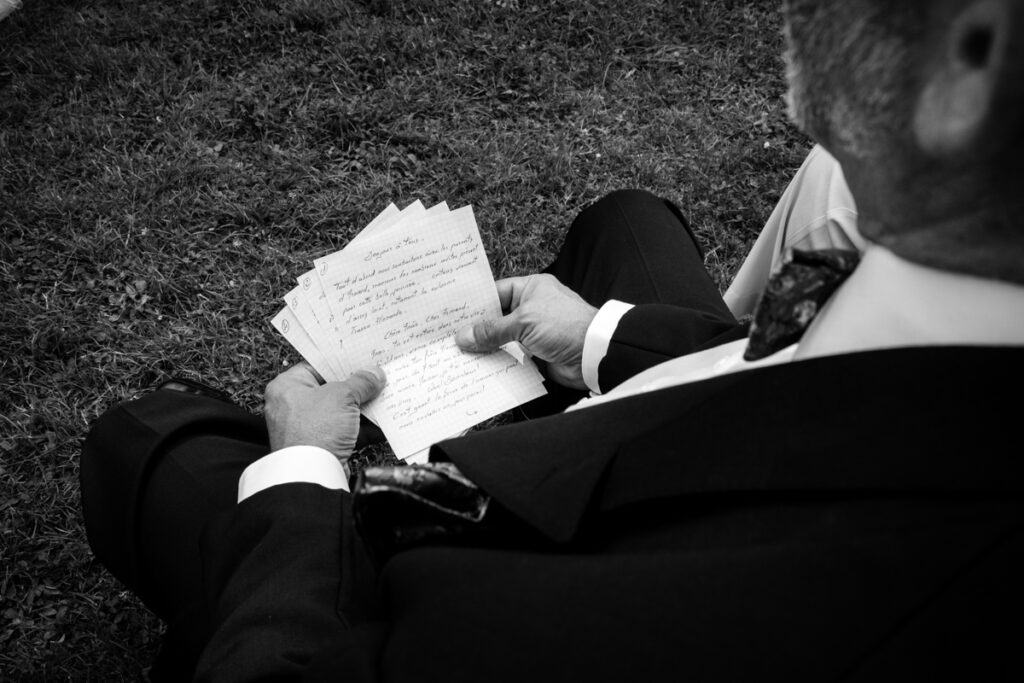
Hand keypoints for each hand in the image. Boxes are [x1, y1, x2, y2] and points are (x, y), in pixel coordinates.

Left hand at [264, 362, 385, 460]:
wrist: (312, 474)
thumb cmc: (313, 432)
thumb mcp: (342, 396)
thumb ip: (360, 382)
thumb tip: (372, 374)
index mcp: (287, 386)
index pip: (317, 366)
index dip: (342, 363)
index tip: (362, 360)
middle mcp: (292, 406)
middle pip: (330, 389)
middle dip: (356, 387)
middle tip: (376, 379)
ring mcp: (305, 428)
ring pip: (339, 412)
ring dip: (361, 408)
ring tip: (382, 399)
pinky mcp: (319, 446)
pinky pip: (343, 431)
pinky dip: (361, 428)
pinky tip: (380, 423)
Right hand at [455, 274, 596, 389]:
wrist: (594, 355)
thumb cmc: (566, 326)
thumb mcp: (524, 322)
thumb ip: (492, 330)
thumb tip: (465, 335)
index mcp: (532, 289)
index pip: (496, 292)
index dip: (476, 303)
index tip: (453, 313)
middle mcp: (532, 308)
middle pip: (497, 318)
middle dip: (477, 328)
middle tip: (450, 336)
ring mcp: (535, 332)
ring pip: (503, 339)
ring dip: (486, 348)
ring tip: (459, 354)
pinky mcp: (537, 354)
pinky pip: (511, 357)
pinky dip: (498, 362)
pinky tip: (479, 367)